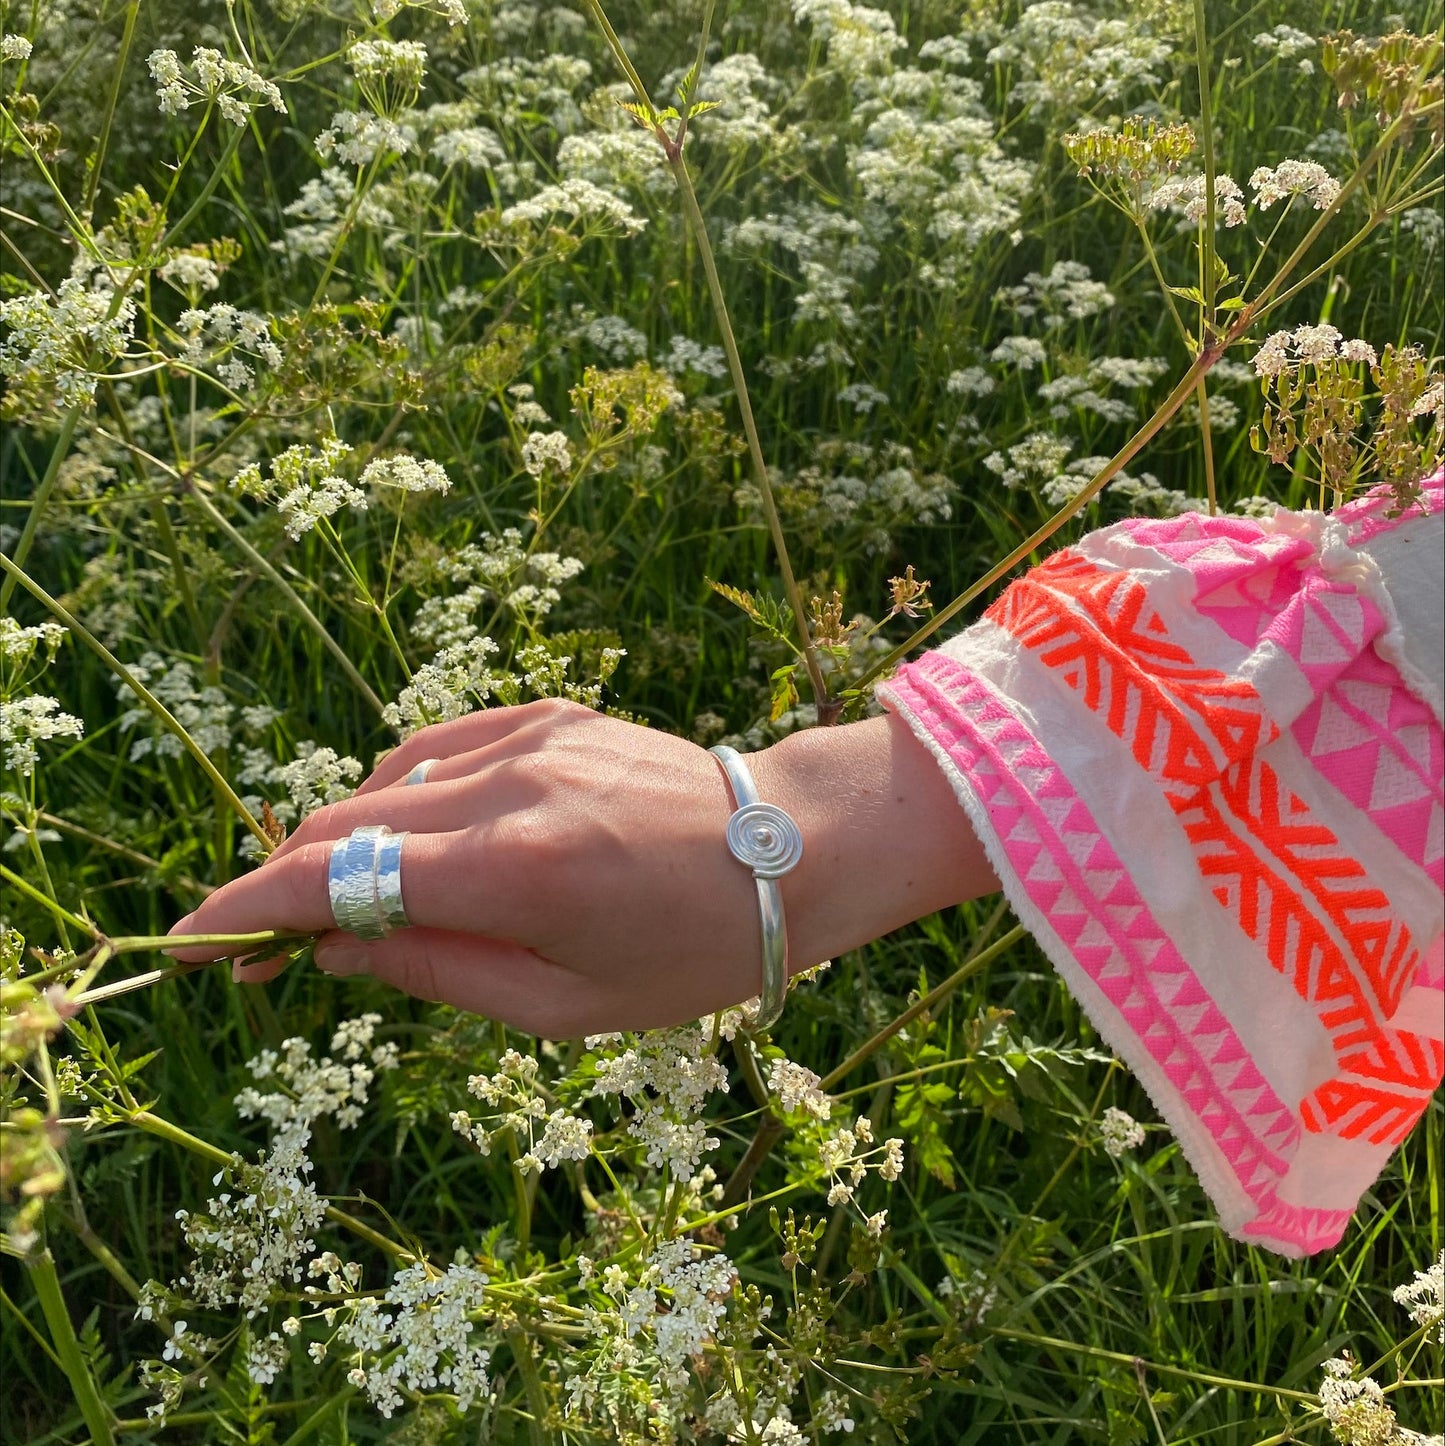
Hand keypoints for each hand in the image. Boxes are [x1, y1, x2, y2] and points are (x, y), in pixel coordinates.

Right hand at [168, 699, 996, 1036]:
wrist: (793, 850)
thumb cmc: (692, 950)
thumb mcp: (566, 1005)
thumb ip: (438, 972)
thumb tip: (334, 947)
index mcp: (513, 870)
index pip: (335, 877)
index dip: (250, 909)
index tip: (199, 941)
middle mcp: (508, 785)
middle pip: (344, 823)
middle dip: (290, 884)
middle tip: (273, 946)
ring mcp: (528, 735)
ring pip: (384, 781)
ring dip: (347, 840)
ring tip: (365, 901)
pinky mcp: (548, 712)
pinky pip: (437, 747)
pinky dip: (402, 792)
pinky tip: (414, 836)